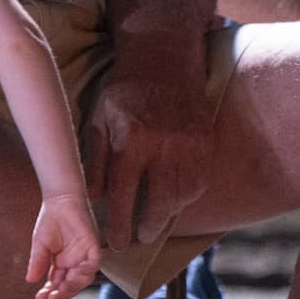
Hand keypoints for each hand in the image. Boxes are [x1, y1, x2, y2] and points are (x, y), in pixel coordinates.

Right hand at [26, 191, 102, 298]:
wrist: (60, 200)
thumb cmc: (50, 219)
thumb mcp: (40, 244)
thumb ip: (37, 262)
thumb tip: (30, 281)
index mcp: (60, 264)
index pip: (56, 284)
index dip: (50, 292)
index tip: (40, 298)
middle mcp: (73, 262)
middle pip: (70, 285)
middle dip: (62, 293)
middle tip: (52, 298)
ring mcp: (84, 255)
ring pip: (83, 278)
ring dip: (74, 286)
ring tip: (62, 289)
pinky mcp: (93, 246)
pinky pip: (94, 263)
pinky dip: (87, 270)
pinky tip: (76, 274)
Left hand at [83, 41, 214, 251]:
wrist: (163, 55)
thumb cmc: (125, 88)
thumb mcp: (100, 118)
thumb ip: (96, 161)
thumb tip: (93, 198)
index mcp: (131, 140)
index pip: (124, 197)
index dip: (119, 225)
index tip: (117, 243)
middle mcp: (162, 146)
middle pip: (158, 204)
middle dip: (147, 227)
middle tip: (139, 237)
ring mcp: (188, 144)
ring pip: (182, 196)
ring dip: (168, 214)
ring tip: (156, 221)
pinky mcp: (205, 140)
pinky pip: (200, 181)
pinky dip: (187, 196)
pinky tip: (175, 199)